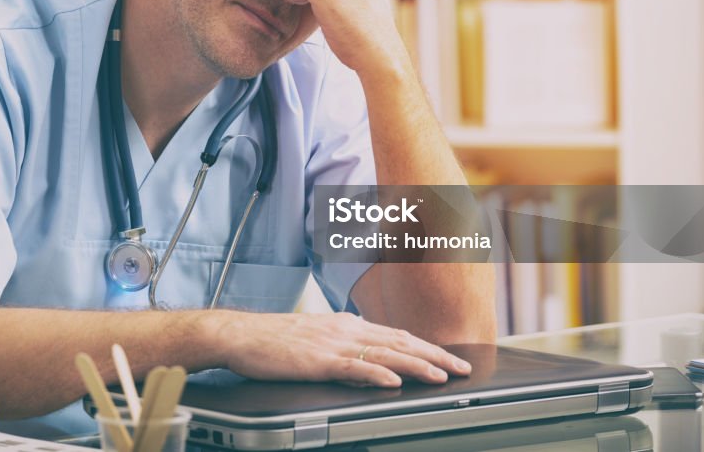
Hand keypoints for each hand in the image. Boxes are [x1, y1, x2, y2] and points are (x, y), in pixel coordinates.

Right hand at [209, 311, 471, 387]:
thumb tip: (368, 343)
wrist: (241, 335)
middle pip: (400, 341)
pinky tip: (393, 380)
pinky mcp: (317, 361)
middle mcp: (345, 330)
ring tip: (441, 374)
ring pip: (384, 352)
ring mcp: (332, 344)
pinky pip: (352, 366)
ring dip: (416, 364)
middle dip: (434, 355)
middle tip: (462, 367)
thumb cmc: (273, 338)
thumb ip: (343, 338)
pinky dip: (376, 372)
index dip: (427, 346)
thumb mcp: (316, 334)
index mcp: (347, 324)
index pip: (397, 334)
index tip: (450, 357)